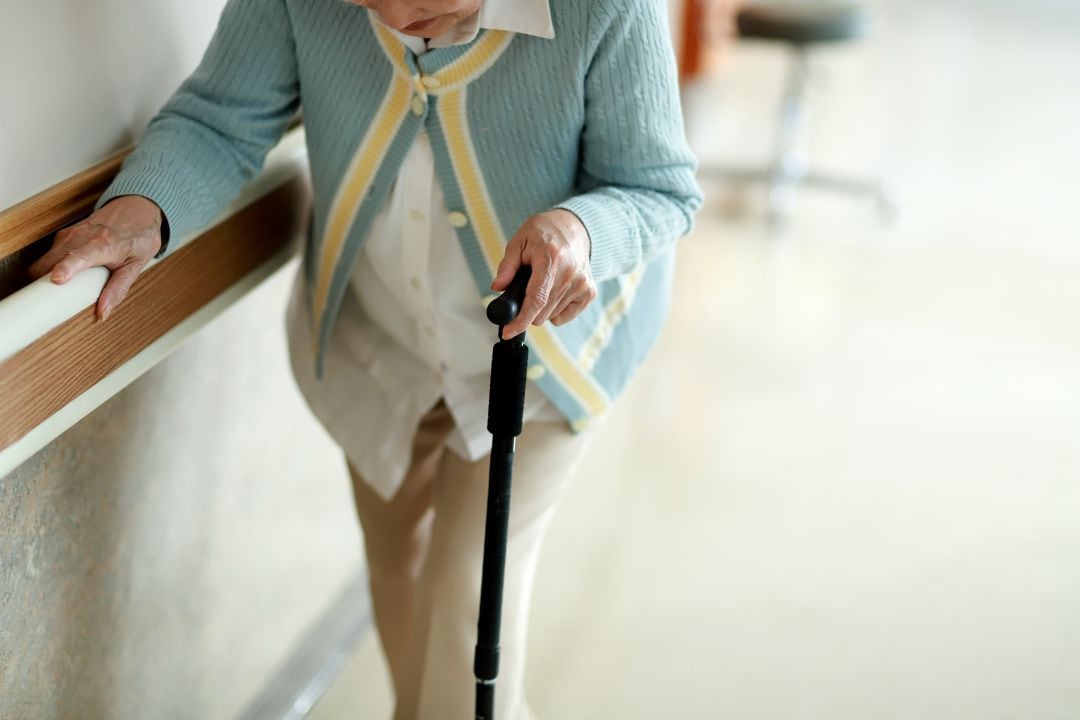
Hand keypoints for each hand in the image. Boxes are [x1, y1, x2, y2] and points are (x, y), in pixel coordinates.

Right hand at [27, 195, 163, 321]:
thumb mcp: (136, 265)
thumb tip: (103, 312)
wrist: (136, 209)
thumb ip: (118, 289)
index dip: (66, 268)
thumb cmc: (138, 236)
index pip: (80, 257)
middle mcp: (81, 237)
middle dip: (45, 282)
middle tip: (53, 302)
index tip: (57, 279)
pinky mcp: (64, 235)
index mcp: (102, 244)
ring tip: (59, 289)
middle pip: (51, 262)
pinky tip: (65, 274)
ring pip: (46, 259)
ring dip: (46, 275)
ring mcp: (70, 234)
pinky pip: (50, 254)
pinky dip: (51, 266)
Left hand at [491, 209, 596, 338]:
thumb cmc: (544, 233)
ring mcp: (582, 284)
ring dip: (542, 308)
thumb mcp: (519, 241)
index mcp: (551, 259)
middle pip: (541, 313)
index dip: (521, 319)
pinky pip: (564, 316)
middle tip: (525, 289)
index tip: (508, 332)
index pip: (536, 299)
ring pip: (551, 316)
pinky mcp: (589, 292)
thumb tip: (497, 287)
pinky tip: (555, 290)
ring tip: (543, 284)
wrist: (573, 228)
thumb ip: (507, 266)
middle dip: (527, 308)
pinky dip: (555, 309)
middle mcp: (570, 274)